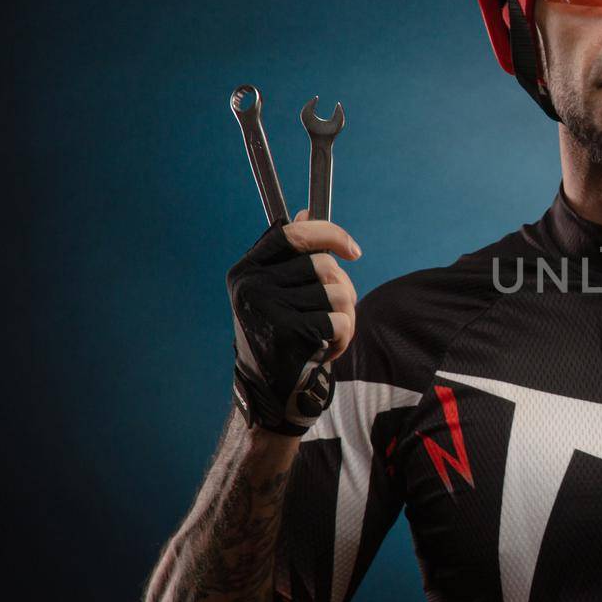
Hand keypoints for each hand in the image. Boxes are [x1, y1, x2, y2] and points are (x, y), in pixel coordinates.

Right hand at [226, 210, 360, 436]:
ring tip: (325, 334)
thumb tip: (308, 210)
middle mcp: (251, 286)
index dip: (330, 234)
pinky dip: (344, 337)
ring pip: (338, 294)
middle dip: (343, 289)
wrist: (271, 391)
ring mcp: (268, 310)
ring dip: (345, 316)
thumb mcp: (279, 291)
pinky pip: (340, 321)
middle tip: (333, 312)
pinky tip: (325, 350)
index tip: (354, 252)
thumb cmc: (282, 336)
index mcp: (248, 269)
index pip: (293, 233)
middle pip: (325, 265)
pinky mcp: (289, 335)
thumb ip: (295, 254)